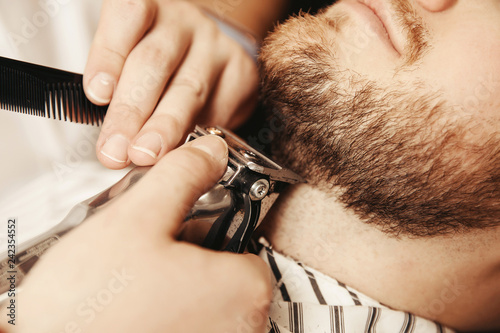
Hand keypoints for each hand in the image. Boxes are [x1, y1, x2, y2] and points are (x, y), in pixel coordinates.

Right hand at [5, 135, 270, 332]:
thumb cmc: (86, 313)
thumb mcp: (136, 219)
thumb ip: (182, 176)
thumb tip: (209, 153)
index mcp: (243, 292)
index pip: (247, 243)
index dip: (212, 227)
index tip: (185, 226)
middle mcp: (240, 330)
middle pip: (228, 274)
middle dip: (192, 258)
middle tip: (152, 257)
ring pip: (207, 302)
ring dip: (178, 288)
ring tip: (137, 285)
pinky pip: (190, 326)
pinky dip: (168, 315)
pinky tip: (134, 310)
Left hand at [84, 0, 258, 168]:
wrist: (206, 56)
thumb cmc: (158, 61)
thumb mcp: (129, 58)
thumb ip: (115, 87)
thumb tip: (107, 136)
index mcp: (148, 8)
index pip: (129, 16)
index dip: (110, 54)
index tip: (98, 94)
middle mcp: (182, 22)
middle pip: (155, 61)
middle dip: (131, 110)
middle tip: (116, 147)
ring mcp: (214, 46)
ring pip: (189, 88)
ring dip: (164, 127)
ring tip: (145, 154)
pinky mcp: (240, 72)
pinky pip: (220, 108)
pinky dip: (199, 134)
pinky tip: (184, 150)